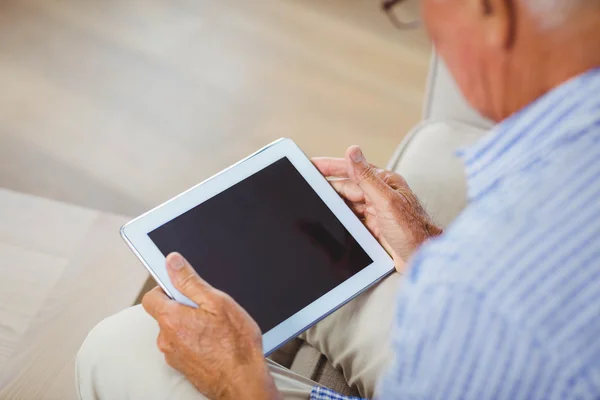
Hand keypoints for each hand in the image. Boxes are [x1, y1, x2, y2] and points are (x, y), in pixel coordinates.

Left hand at [142, 252, 280, 399]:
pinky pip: (183, 346)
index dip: (166, 288)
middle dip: (184, 308)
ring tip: (215, 329)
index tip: (183, 287)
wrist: (243, 382)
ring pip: (176, 331)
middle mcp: (166, 339)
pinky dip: (195, 341)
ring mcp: (173, 355)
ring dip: (190, 326)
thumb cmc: (235, 345)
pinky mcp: (182, 367)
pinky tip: (215, 343)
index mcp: (171, 319)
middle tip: (209, 310)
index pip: (151, 297)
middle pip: (165, 313)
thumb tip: (172, 262)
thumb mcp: (217, 302)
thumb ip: (190, 281)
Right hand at [313, 146, 441, 271]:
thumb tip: (353, 151)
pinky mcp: (373, 228)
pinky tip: (331, 222)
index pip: (352, 169)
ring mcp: (376, 212)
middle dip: (328, 188)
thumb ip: (367, 177)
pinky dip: (340, 220)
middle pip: (347, 188)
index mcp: (385, 182)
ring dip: (333, 206)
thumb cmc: (413, 230)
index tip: (312, 164)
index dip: (330, 166)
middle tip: (307, 188)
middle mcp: (379, 194)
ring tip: (315, 207)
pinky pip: (351, 220)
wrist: (422, 257)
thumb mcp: (386, 200)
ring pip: (347, 205)